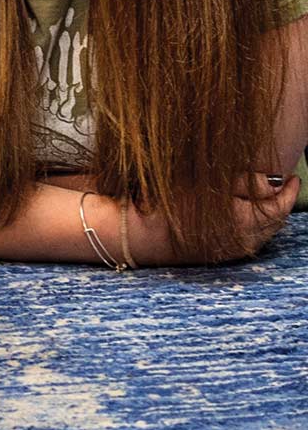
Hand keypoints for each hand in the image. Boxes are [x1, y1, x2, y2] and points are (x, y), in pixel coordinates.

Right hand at [128, 174, 298, 264]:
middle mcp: (245, 242)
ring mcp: (233, 250)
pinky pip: (248, 238)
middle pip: (274, 221)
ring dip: (266, 212)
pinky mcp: (221, 253)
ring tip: (259, 193)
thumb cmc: (167, 202)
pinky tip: (240, 210)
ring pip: (263, 231)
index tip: (292, 176)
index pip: (280, 207)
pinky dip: (252, 223)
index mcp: (244, 223)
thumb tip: (272, 181)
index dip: (288, 191)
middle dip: (279, 201)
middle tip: (278, 181)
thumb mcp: (204, 182)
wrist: (139, 233)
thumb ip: (243, 181)